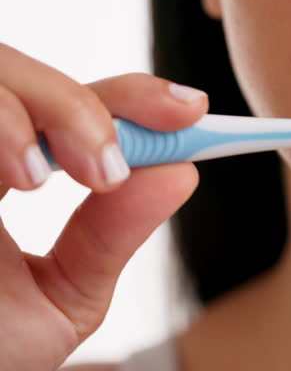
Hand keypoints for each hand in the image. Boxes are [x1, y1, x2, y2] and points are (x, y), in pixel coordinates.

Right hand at [0, 43, 206, 369]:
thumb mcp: (60, 300)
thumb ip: (111, 238)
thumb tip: (181, 173)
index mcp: (5, 170)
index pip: (73, 106)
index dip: (135, 97)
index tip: (191, 111)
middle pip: (21, 72)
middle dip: (82, 104)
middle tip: (110, 166)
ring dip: (35, 112)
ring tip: (52, 179)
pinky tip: (16, 177)